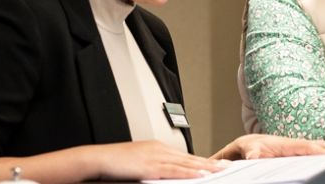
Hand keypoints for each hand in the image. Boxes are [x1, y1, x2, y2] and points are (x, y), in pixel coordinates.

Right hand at [85, 141, 225, 180]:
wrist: (98, 159)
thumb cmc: (113, 164)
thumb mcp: (137, 164)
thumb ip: (152, 168)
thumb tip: (161, 176)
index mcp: (156, 148)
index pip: (184, 156)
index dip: (200, 160)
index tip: (214, 164)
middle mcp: (159, 150)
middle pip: (189, 157)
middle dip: (209, 162)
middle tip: (226, 165)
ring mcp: (156, 156)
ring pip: (186, 162)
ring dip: (205, 166)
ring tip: (221, 170)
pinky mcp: (151, 165)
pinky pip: (175, 170)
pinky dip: (190, 172)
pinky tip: (202, 174)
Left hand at [211, 134, 324, 159]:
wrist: (249, 143)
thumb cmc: (250, 146)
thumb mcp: (250, 150)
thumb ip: (253, 153)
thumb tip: (253, 156)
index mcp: (289, 144)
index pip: (310, 147)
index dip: (324, 151)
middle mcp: (297, 144)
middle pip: (322, 146)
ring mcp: (300, 148)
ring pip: (323, 148)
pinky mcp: (301, 152)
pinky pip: (319, 153)